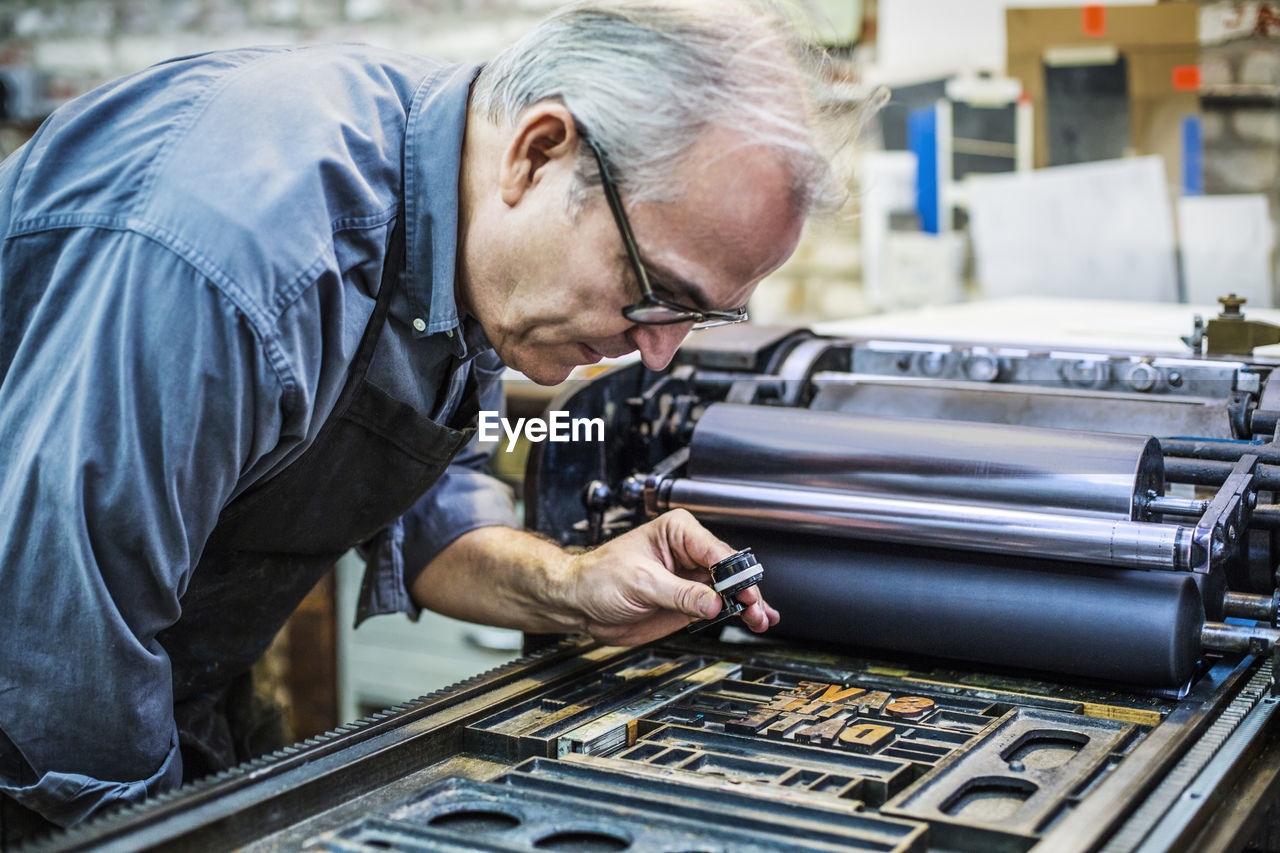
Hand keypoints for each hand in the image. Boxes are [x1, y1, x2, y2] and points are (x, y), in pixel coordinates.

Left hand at [562, 509, 779, 644]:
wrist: (579, 602)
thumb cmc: (598, 578)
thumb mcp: (640, 583)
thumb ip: (679, 594)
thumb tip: (712, 603)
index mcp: (678, 531)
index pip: (716, 551)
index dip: (734, 574)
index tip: (744, 593)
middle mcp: (689, 551)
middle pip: (730, 570)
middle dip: (747, 591)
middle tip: (757, 611)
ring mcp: (691, 578)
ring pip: (730, 590)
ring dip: (748, 605)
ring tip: (761, 620)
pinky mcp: (689, 601)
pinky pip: (720, 606)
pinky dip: (739, 613)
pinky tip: (758, 619)